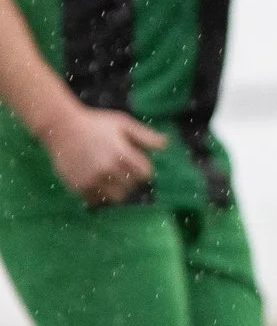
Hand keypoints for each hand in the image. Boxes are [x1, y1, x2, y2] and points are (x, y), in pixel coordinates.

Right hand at [42, 105, 165, 204]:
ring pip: (116, 198)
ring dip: (117, 191)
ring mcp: (92, 179)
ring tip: (110, 179)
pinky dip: (100, 196)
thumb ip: (145, 136)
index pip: (146, 174)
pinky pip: (97, 201)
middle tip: (121, 170)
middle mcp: (108, 169)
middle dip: (130, 180)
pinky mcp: (78, 186)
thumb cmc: (96, 123)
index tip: (135, 163)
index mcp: (122, 154)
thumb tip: (166, 145)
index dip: (143, 169)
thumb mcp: (123, 124)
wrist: (60, 126)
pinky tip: (97, 184)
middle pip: (132, 187)